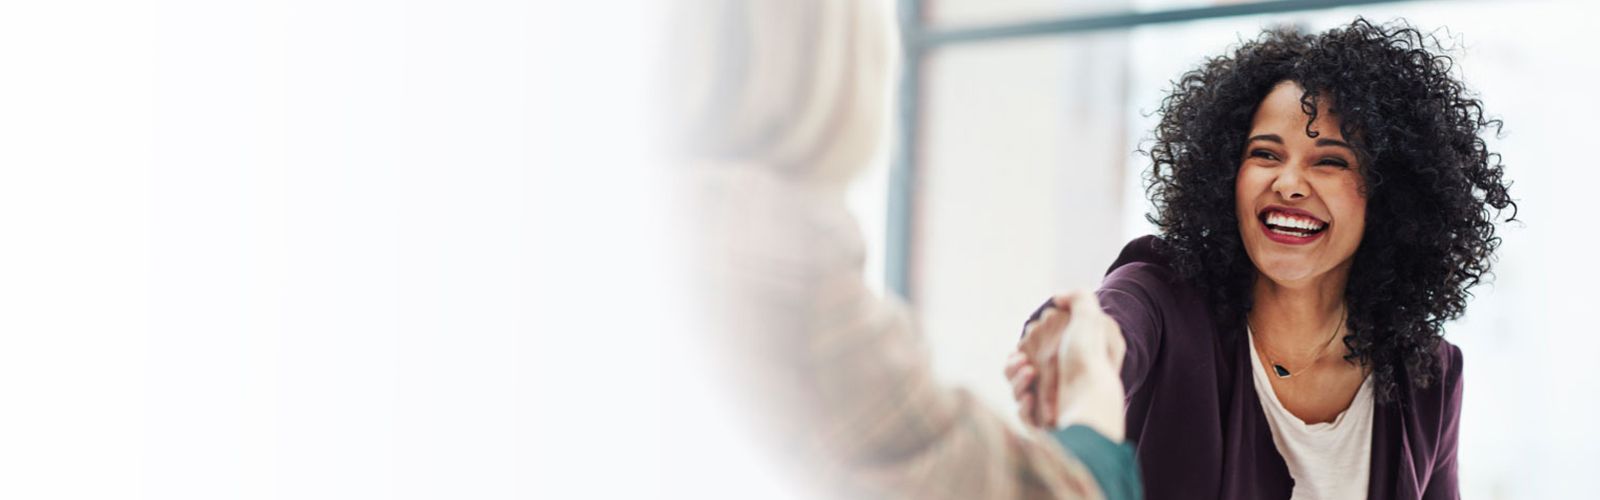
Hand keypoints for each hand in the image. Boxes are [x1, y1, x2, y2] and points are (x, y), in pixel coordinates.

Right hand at [1006, 291, 1126, 440]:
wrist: (1091, 400)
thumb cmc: (1090, 359)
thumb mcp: (1090, 318)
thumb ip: (1077, 298)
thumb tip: (1058, 298)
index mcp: (1066, 360)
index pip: (1036, 350)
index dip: (1026, 344)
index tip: (1026, 341)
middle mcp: (1059, 383)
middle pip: (1020, 370)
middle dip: (1014, 364)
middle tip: (1022, 361)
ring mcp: (1051, 405)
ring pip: (1017, 391)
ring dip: (1016, 380)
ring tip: (1028, 373)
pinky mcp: (1044, 424)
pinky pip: (1023, 413)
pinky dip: (1023, 405)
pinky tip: (1031, 398)